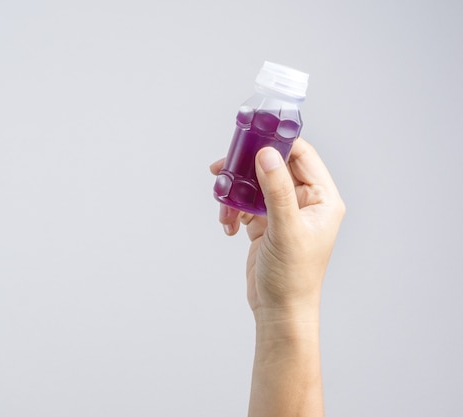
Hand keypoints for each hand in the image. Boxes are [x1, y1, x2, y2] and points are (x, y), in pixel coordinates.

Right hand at [210, 138, 344, 319]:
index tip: (251, 137)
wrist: (278, 311)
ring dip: (235, 193)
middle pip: (273, 167)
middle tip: (223, 168)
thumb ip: (277, 190)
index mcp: (321, 199)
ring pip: (255, 185)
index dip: (277, 143)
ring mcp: (283, 213)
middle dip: (247, 169)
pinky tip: (228, 226)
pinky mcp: (265, 224)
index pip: (301, 156)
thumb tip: (268, 155)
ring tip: (223, 209)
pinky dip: (233, 210)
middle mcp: (304, 202)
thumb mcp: (285, 230)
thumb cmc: (292, 277)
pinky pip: (245, 204)